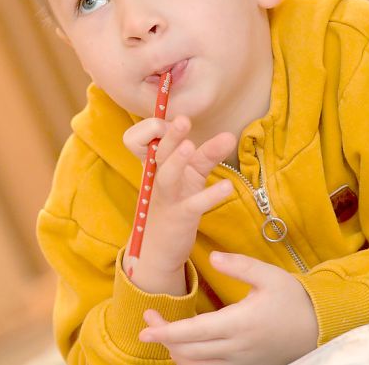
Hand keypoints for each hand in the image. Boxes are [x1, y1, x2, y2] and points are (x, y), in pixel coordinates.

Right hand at [122, 116, 236, 294]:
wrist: (158, 248)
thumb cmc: (174, 204)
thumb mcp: (188, 176)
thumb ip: (205, 155)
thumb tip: (228, 135)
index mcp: (155, 163)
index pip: (140, 138)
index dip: (152, 128)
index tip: (172, 123)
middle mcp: (157, 177)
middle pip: (159, 152)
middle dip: (170, 135)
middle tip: (183, 120)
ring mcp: (167, 198)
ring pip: (167, 176)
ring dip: (177, 160)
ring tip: (190, 146)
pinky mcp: (181, 217)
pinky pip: (195, 204)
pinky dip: (211, 195)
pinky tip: (227, 187)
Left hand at [139, 252, 318, 364]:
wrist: (318, 327)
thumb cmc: (293, 299)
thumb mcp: (269, 275)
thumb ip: (240, 265)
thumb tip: (213, 256)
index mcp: (239, 323)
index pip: (193, 332)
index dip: (166, 331)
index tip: (145, 327)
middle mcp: (236, 347)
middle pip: (188, 351)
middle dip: (163, 337)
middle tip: (150, 319)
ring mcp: (239, 361)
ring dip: (176, 352)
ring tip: (165, 332)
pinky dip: (192, 362)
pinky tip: (185, 348)